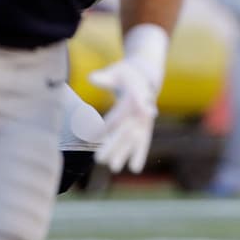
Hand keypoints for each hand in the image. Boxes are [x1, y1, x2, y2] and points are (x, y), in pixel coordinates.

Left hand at [88, 24, 167, 172]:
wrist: (148, 74)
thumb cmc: (127, 73)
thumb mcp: (118, 70)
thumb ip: (105, 77)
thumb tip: (92, 77)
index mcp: (135, 95)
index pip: (119, 113)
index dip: (106, 126)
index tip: (92, 136)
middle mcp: (142, 110)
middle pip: (127, 130)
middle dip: (114, 145)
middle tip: (99, 160)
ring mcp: (146, 119)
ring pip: (135, 138)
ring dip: (125, 153)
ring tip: (113, 168)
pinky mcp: (147, 126)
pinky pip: (144, 141)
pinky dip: (140, 154)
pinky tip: (134, 169)